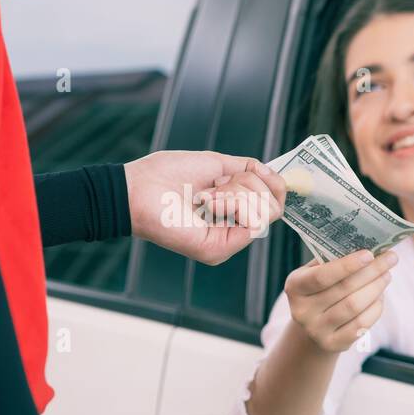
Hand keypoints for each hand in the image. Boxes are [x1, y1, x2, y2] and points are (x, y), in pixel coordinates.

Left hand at [123, 151, 286, 265]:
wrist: (138, 188)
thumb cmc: (168, 175)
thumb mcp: (219, 165)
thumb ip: (249, 171)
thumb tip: (275, 175)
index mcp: (233, 213)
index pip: (275, 202)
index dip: (274, 181)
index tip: (254, 168)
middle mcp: (232, 231)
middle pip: (273, 206)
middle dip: (249, 184)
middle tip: (216, 184)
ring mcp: (226, 243)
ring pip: (264, 212)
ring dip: (236, 191)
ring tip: (205, 195)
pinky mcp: (218, 250)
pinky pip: (250, 221)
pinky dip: (230, 201)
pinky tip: (207, 202)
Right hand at [284, 248, 397, 352]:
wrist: (312, 328)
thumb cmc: (319, 291)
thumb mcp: (315, 273)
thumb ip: (333, 260)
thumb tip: (368, 244)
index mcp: (295, 286)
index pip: (322, 276)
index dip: (347, 265)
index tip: (370, 254)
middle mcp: (302, 310)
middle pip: (344, 289)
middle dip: (372, 272)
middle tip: (391, 258)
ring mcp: (316, 330)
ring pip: (355, 306)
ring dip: (376, 288)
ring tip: (387, 275)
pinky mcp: (333, 344)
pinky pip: (361, 324)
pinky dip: (375, 308)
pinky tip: (380, 296)